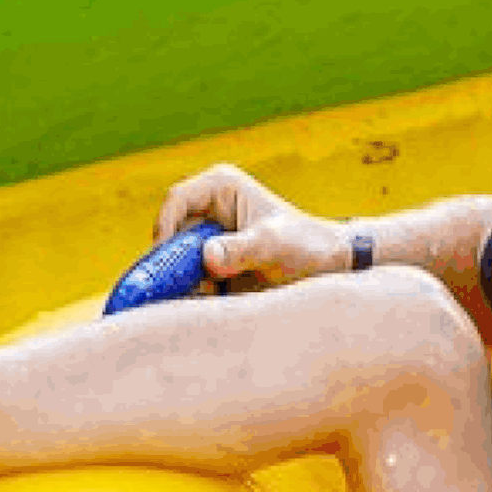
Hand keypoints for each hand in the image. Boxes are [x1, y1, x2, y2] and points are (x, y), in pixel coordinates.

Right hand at [154, 164, 355, 291]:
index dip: (165, 230)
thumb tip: (208, 257)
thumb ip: (242, 250)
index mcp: (220, 186)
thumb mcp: (274, 245)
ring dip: (181, 282)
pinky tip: (206, 304)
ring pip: (176, 260)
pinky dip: (191, 292)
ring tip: (203, 297)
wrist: (327, 267)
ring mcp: (207, 237)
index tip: (166, 262)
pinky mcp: (211, 263)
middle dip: (171, 264)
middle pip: (170, 235)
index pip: (176, 201)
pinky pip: (188, 278)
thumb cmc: (306, 244)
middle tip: (172, 291)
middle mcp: (207, 209)